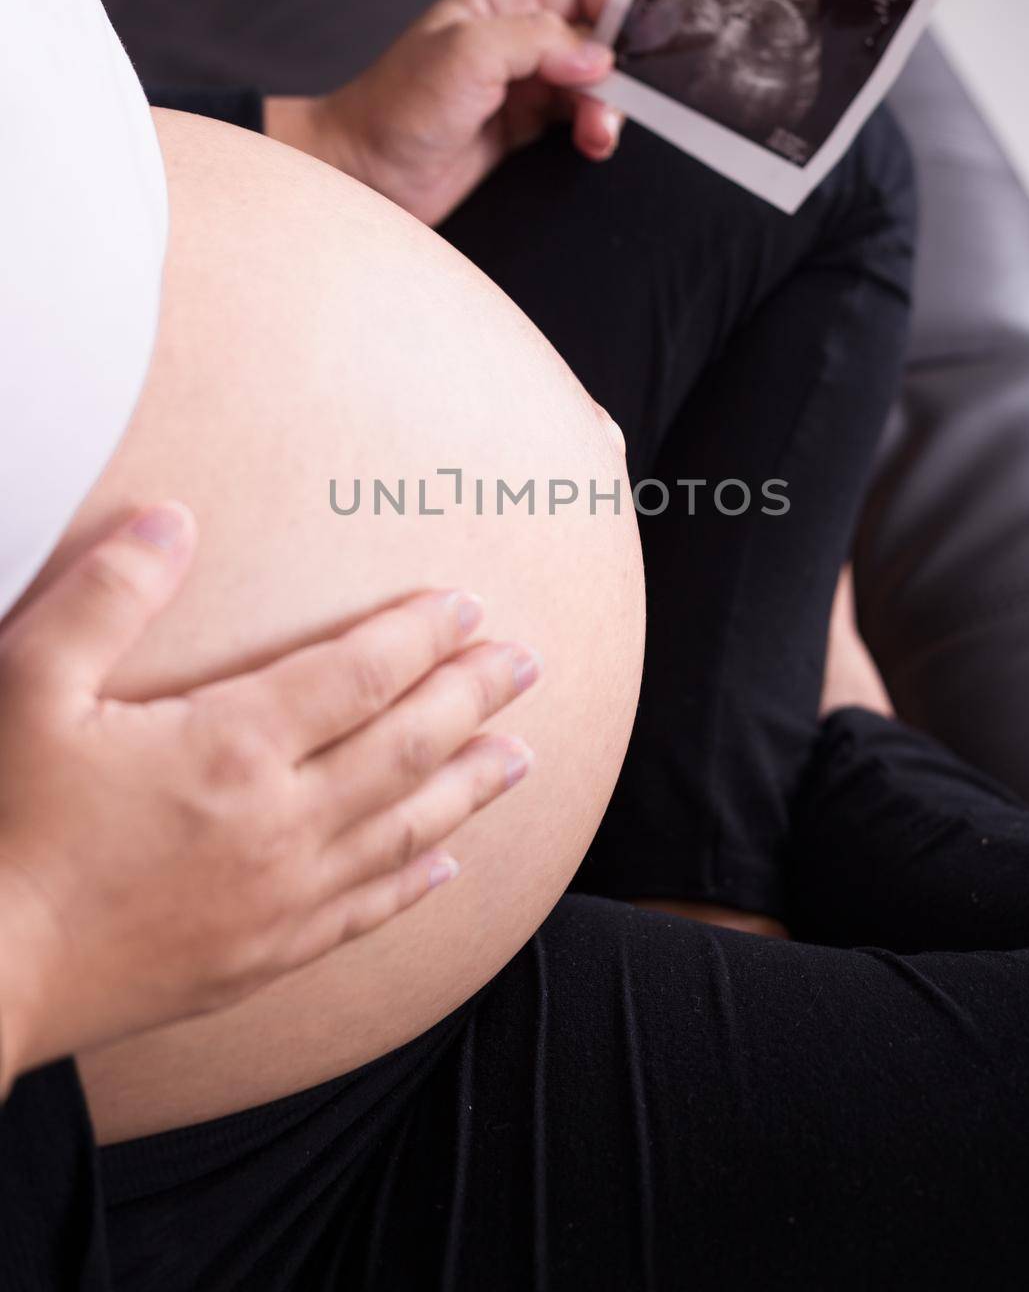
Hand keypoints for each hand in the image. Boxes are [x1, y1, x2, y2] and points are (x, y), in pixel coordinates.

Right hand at [0, 503, 538, 1089]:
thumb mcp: (29, 685)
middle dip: (472, 698)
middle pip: (405, 748)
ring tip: (522, 754)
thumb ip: (106, 596)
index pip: (358, 675)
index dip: (420, 637)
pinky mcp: (261, 958)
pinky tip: (450, 868)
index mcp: (232, 746)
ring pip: (405, 831)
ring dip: (470, 785)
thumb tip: (172, 520)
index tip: (467, 609)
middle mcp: (279, 823)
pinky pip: (366, 915)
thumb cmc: (1, 825)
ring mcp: (279, 899)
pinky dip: (416, 884)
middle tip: (526, 664)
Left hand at [265, 0, 624, 225]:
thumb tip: (600, 55)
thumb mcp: (466, 56)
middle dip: (616, 67)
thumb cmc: (395, 110)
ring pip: (589, 84)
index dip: (616, 4)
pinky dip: (592, 132)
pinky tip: (591, 146)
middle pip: (594, 37)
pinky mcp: (517, 132)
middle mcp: (511, 41)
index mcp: (498, 4)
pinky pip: (574, 122)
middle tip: (614, 101)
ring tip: (598, 135)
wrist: (362, 176)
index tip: (639, 40)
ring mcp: (517, 88)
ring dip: (606, 107)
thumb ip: (537, 41)